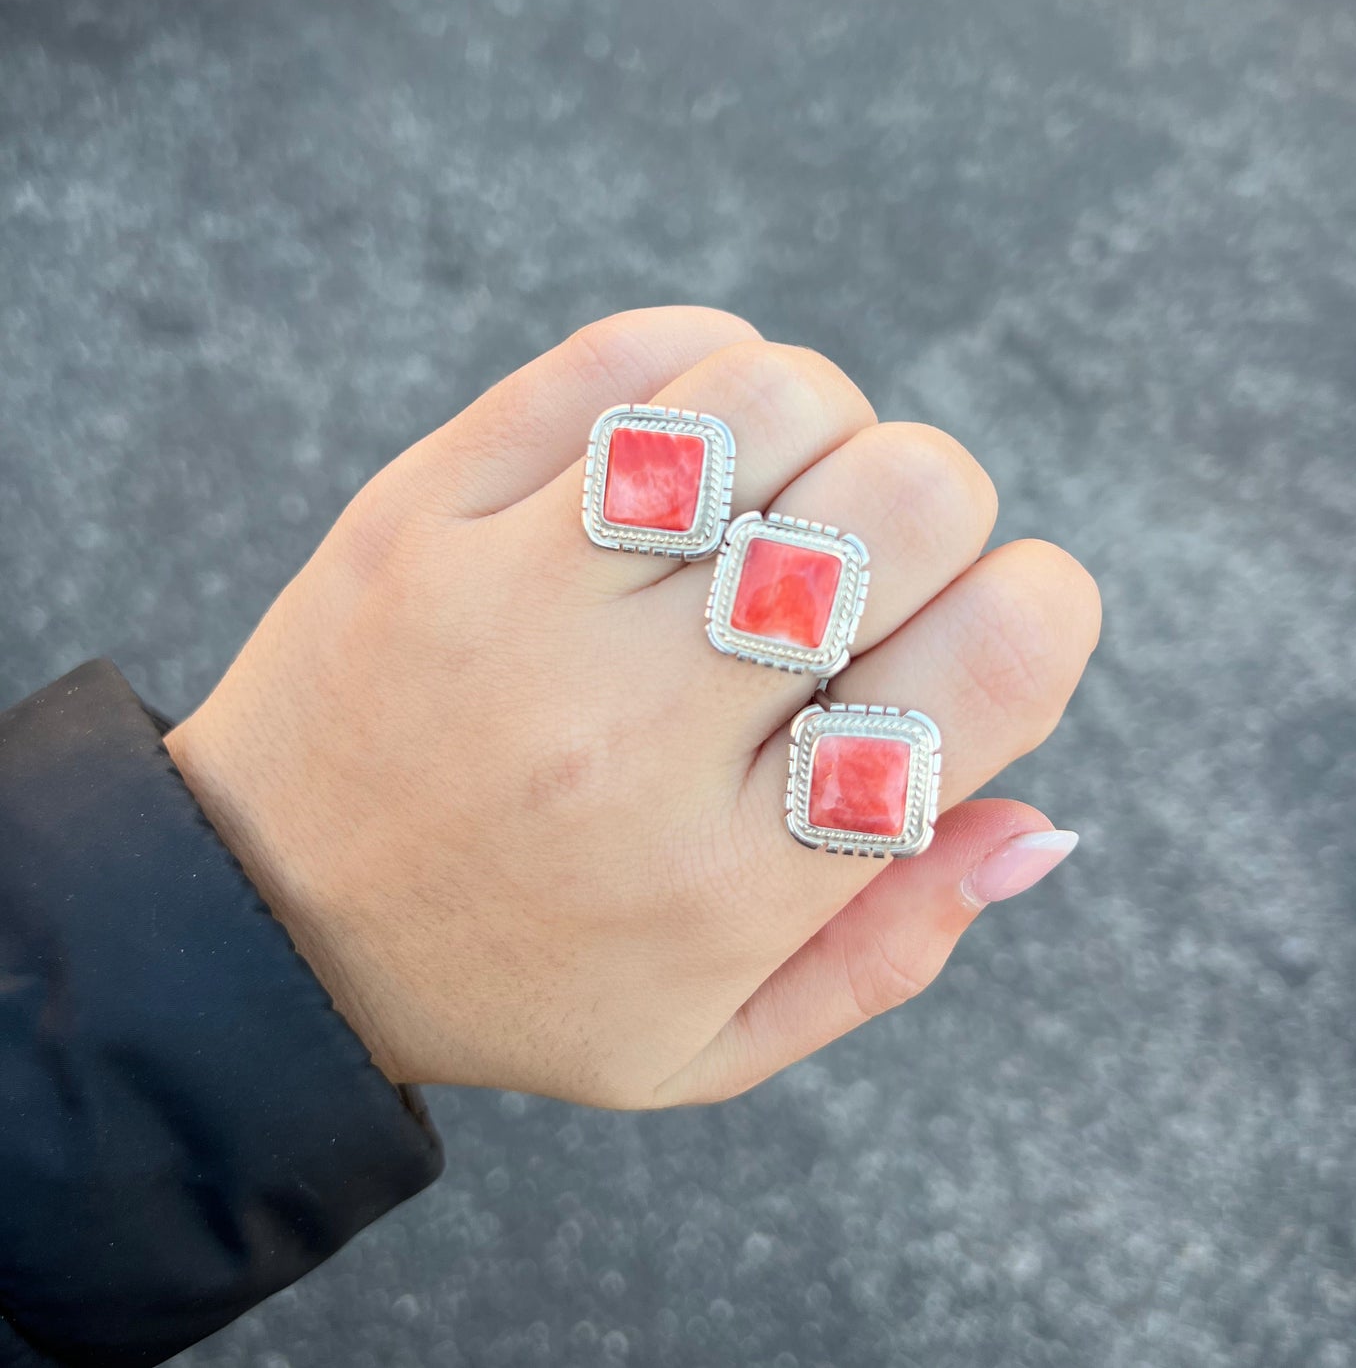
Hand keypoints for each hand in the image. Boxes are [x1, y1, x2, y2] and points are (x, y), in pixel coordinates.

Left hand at [165, 307, 1100, 1105]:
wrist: (263, 927)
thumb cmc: (517, 980)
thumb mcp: (710, 1041)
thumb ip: (891, 946)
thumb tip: (1044, 823)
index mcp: (734, 878)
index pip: (989, 668)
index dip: (1046, 609)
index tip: (1000, 616)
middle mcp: (635, 729)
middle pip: (905, 500)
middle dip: (940, 507)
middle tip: (868, 563)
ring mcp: (519, 600)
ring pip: (772, 396)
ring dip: (822, 423)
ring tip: (771, 500)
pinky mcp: (425, 507)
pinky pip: (622, 360)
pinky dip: (701, 365)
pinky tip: (689, 443)